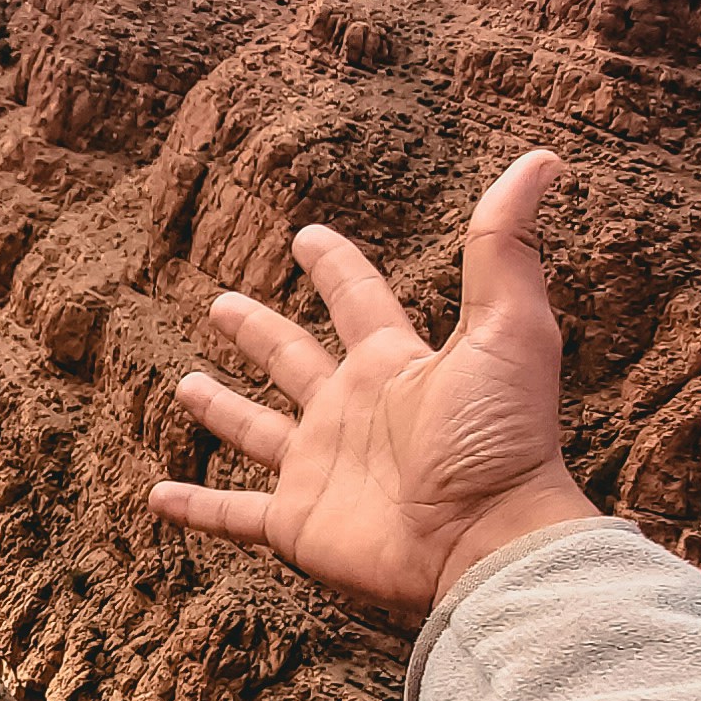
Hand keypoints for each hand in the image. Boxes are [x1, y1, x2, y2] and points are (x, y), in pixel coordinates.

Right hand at [147, 150, 596, 622]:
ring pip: (257, 431)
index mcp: (392, 365)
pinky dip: (196, 509)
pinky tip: (158, 497)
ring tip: (184, 386)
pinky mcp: (297, 523)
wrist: (488, 539)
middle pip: (293, 360)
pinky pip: (234, 514)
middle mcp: (351, 412)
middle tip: (221, 305)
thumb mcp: (508, 328)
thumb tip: (542, 161)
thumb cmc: (501, 439)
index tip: (307, 236)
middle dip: (259, 333)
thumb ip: (505, 246)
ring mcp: (320, 469)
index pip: (356, 301)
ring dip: (222, 410)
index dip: (334, 266)